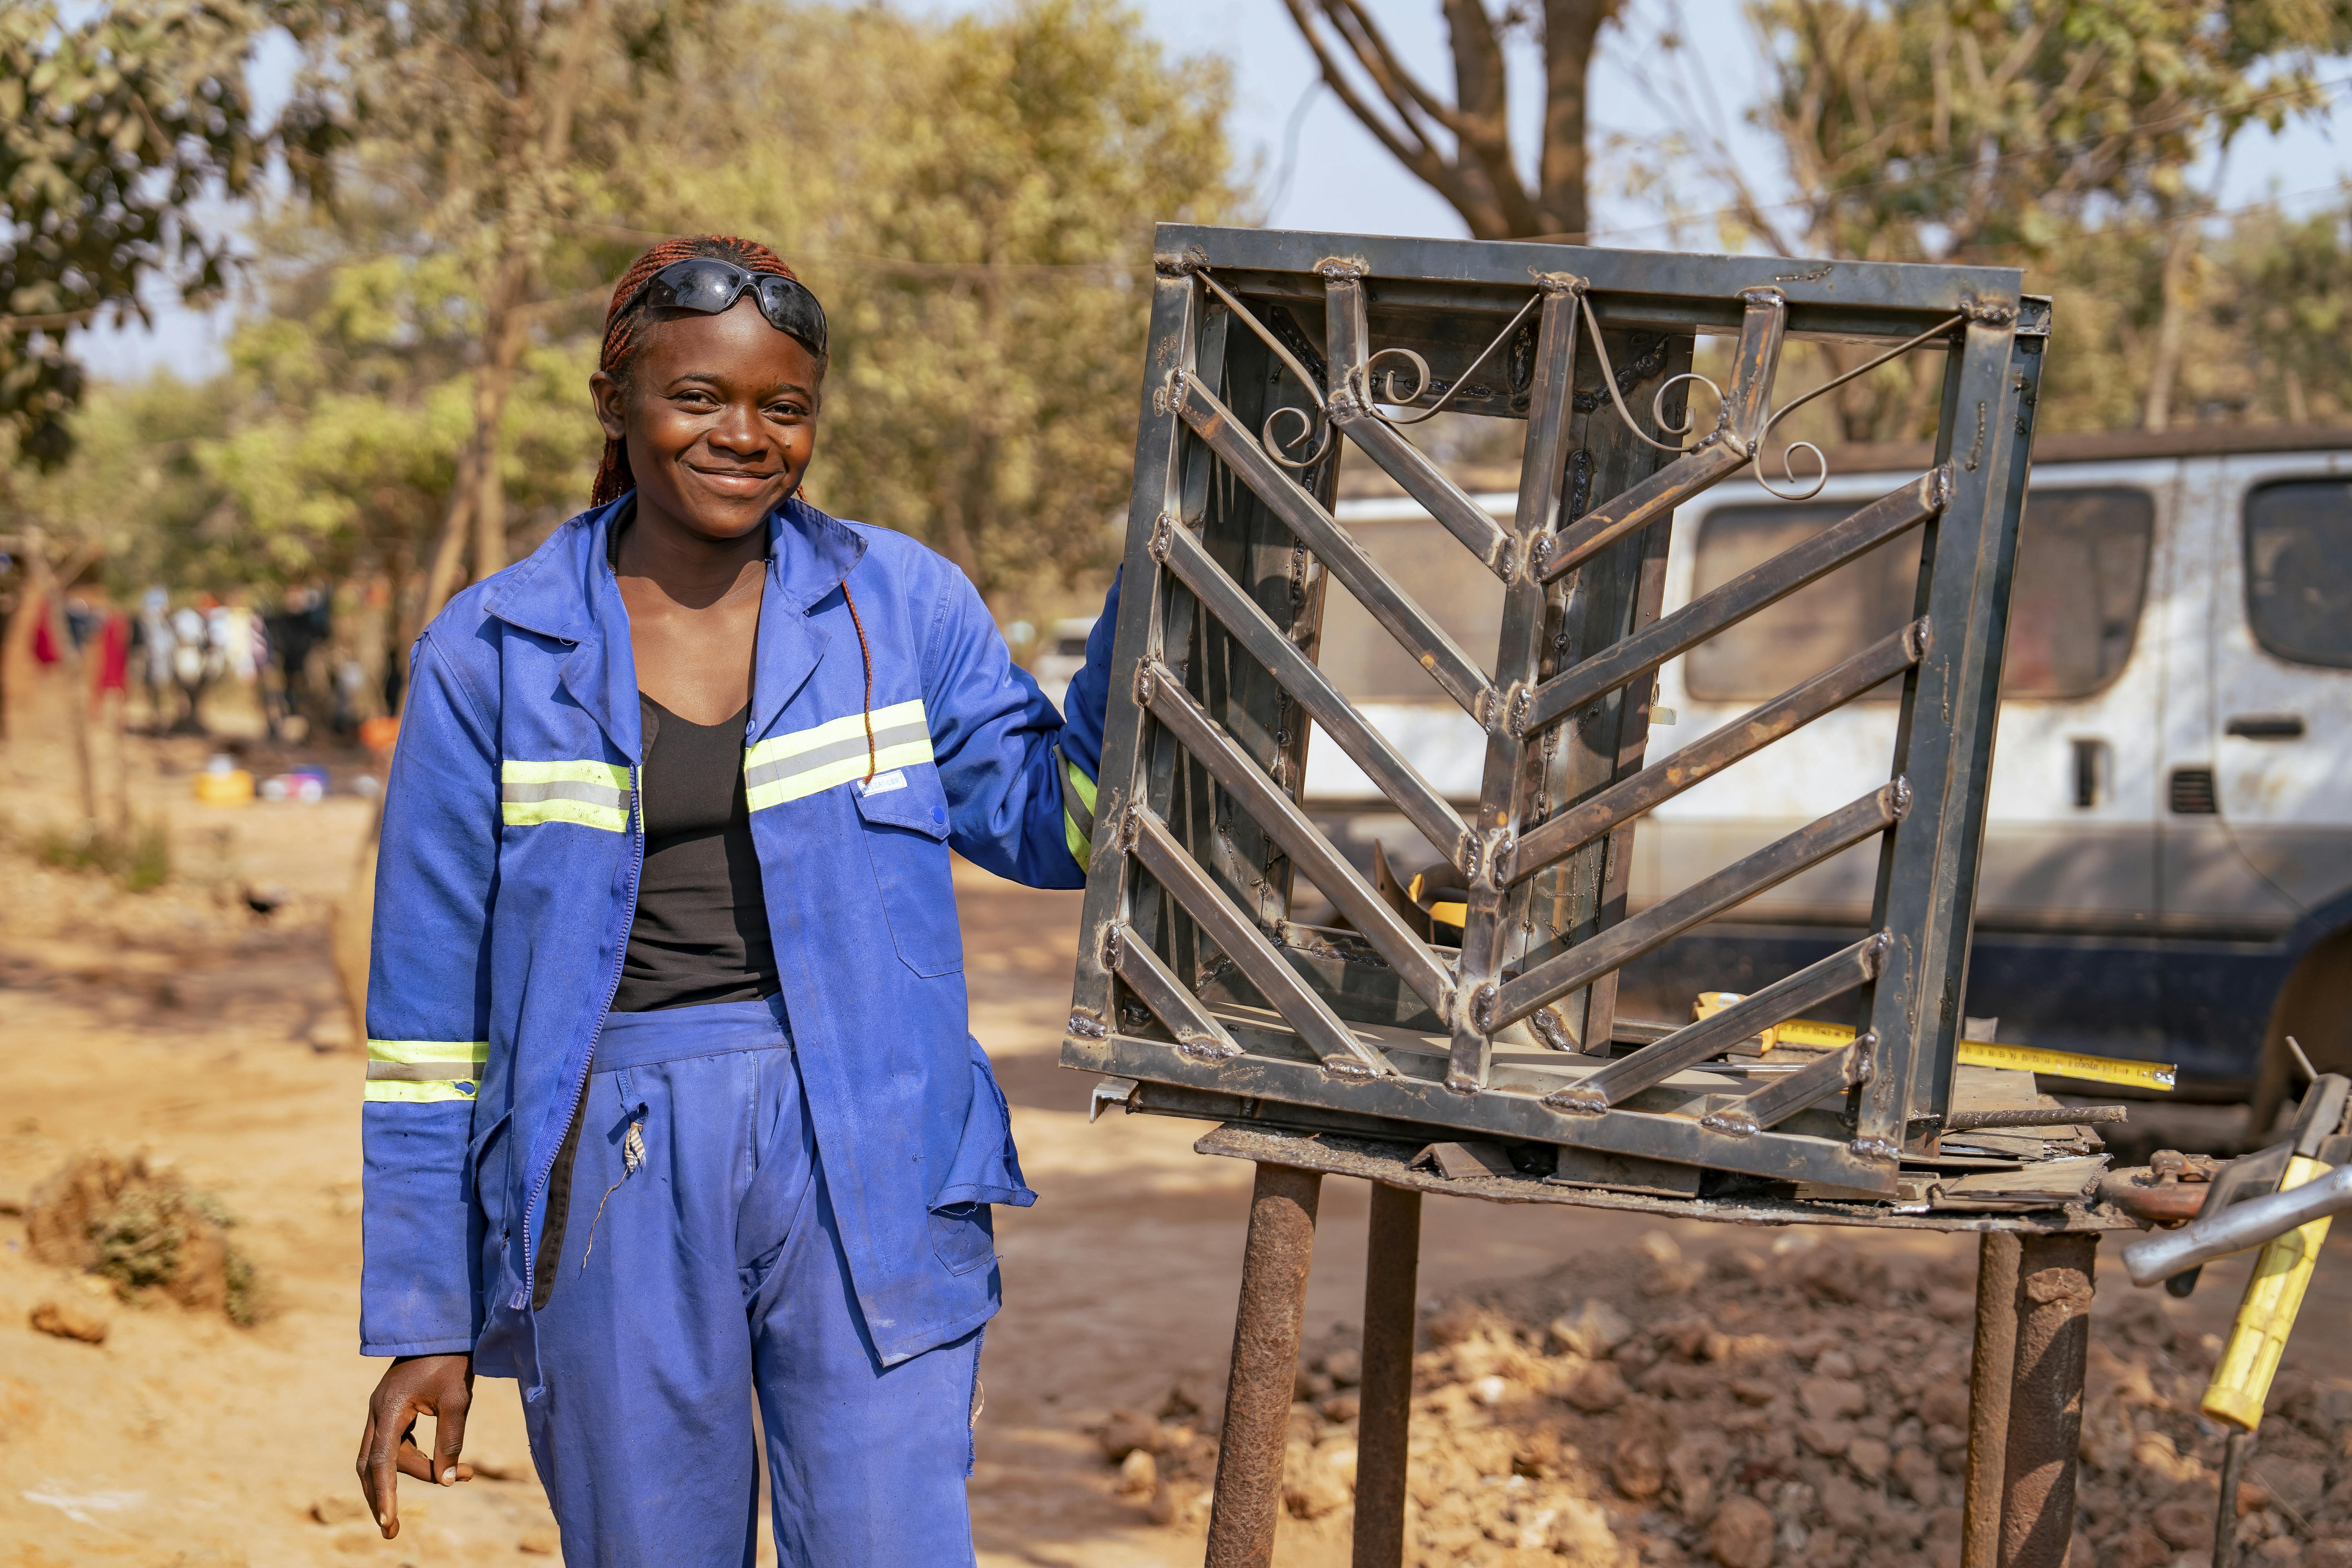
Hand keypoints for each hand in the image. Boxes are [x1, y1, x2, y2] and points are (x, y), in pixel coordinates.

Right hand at [356, 1353, 473, 1538]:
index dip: (385, 1494)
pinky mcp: (394, 1410)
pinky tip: (446, 1464)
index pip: (382, 1462)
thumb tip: (447, 1481)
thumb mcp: (457, 1398)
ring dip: (418, 1472)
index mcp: (388, 1409)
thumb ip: (451, 1439)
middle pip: (372, 1466)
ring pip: (389, 1457)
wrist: (445, 1326)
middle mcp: (378, 1412)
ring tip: (467, 1475)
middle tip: (393, 1529)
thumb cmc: (452, 1358)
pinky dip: (417, 1459)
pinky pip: (398, 1444)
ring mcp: (383, 1411)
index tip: (388, 1521)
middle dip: (382, 1497)